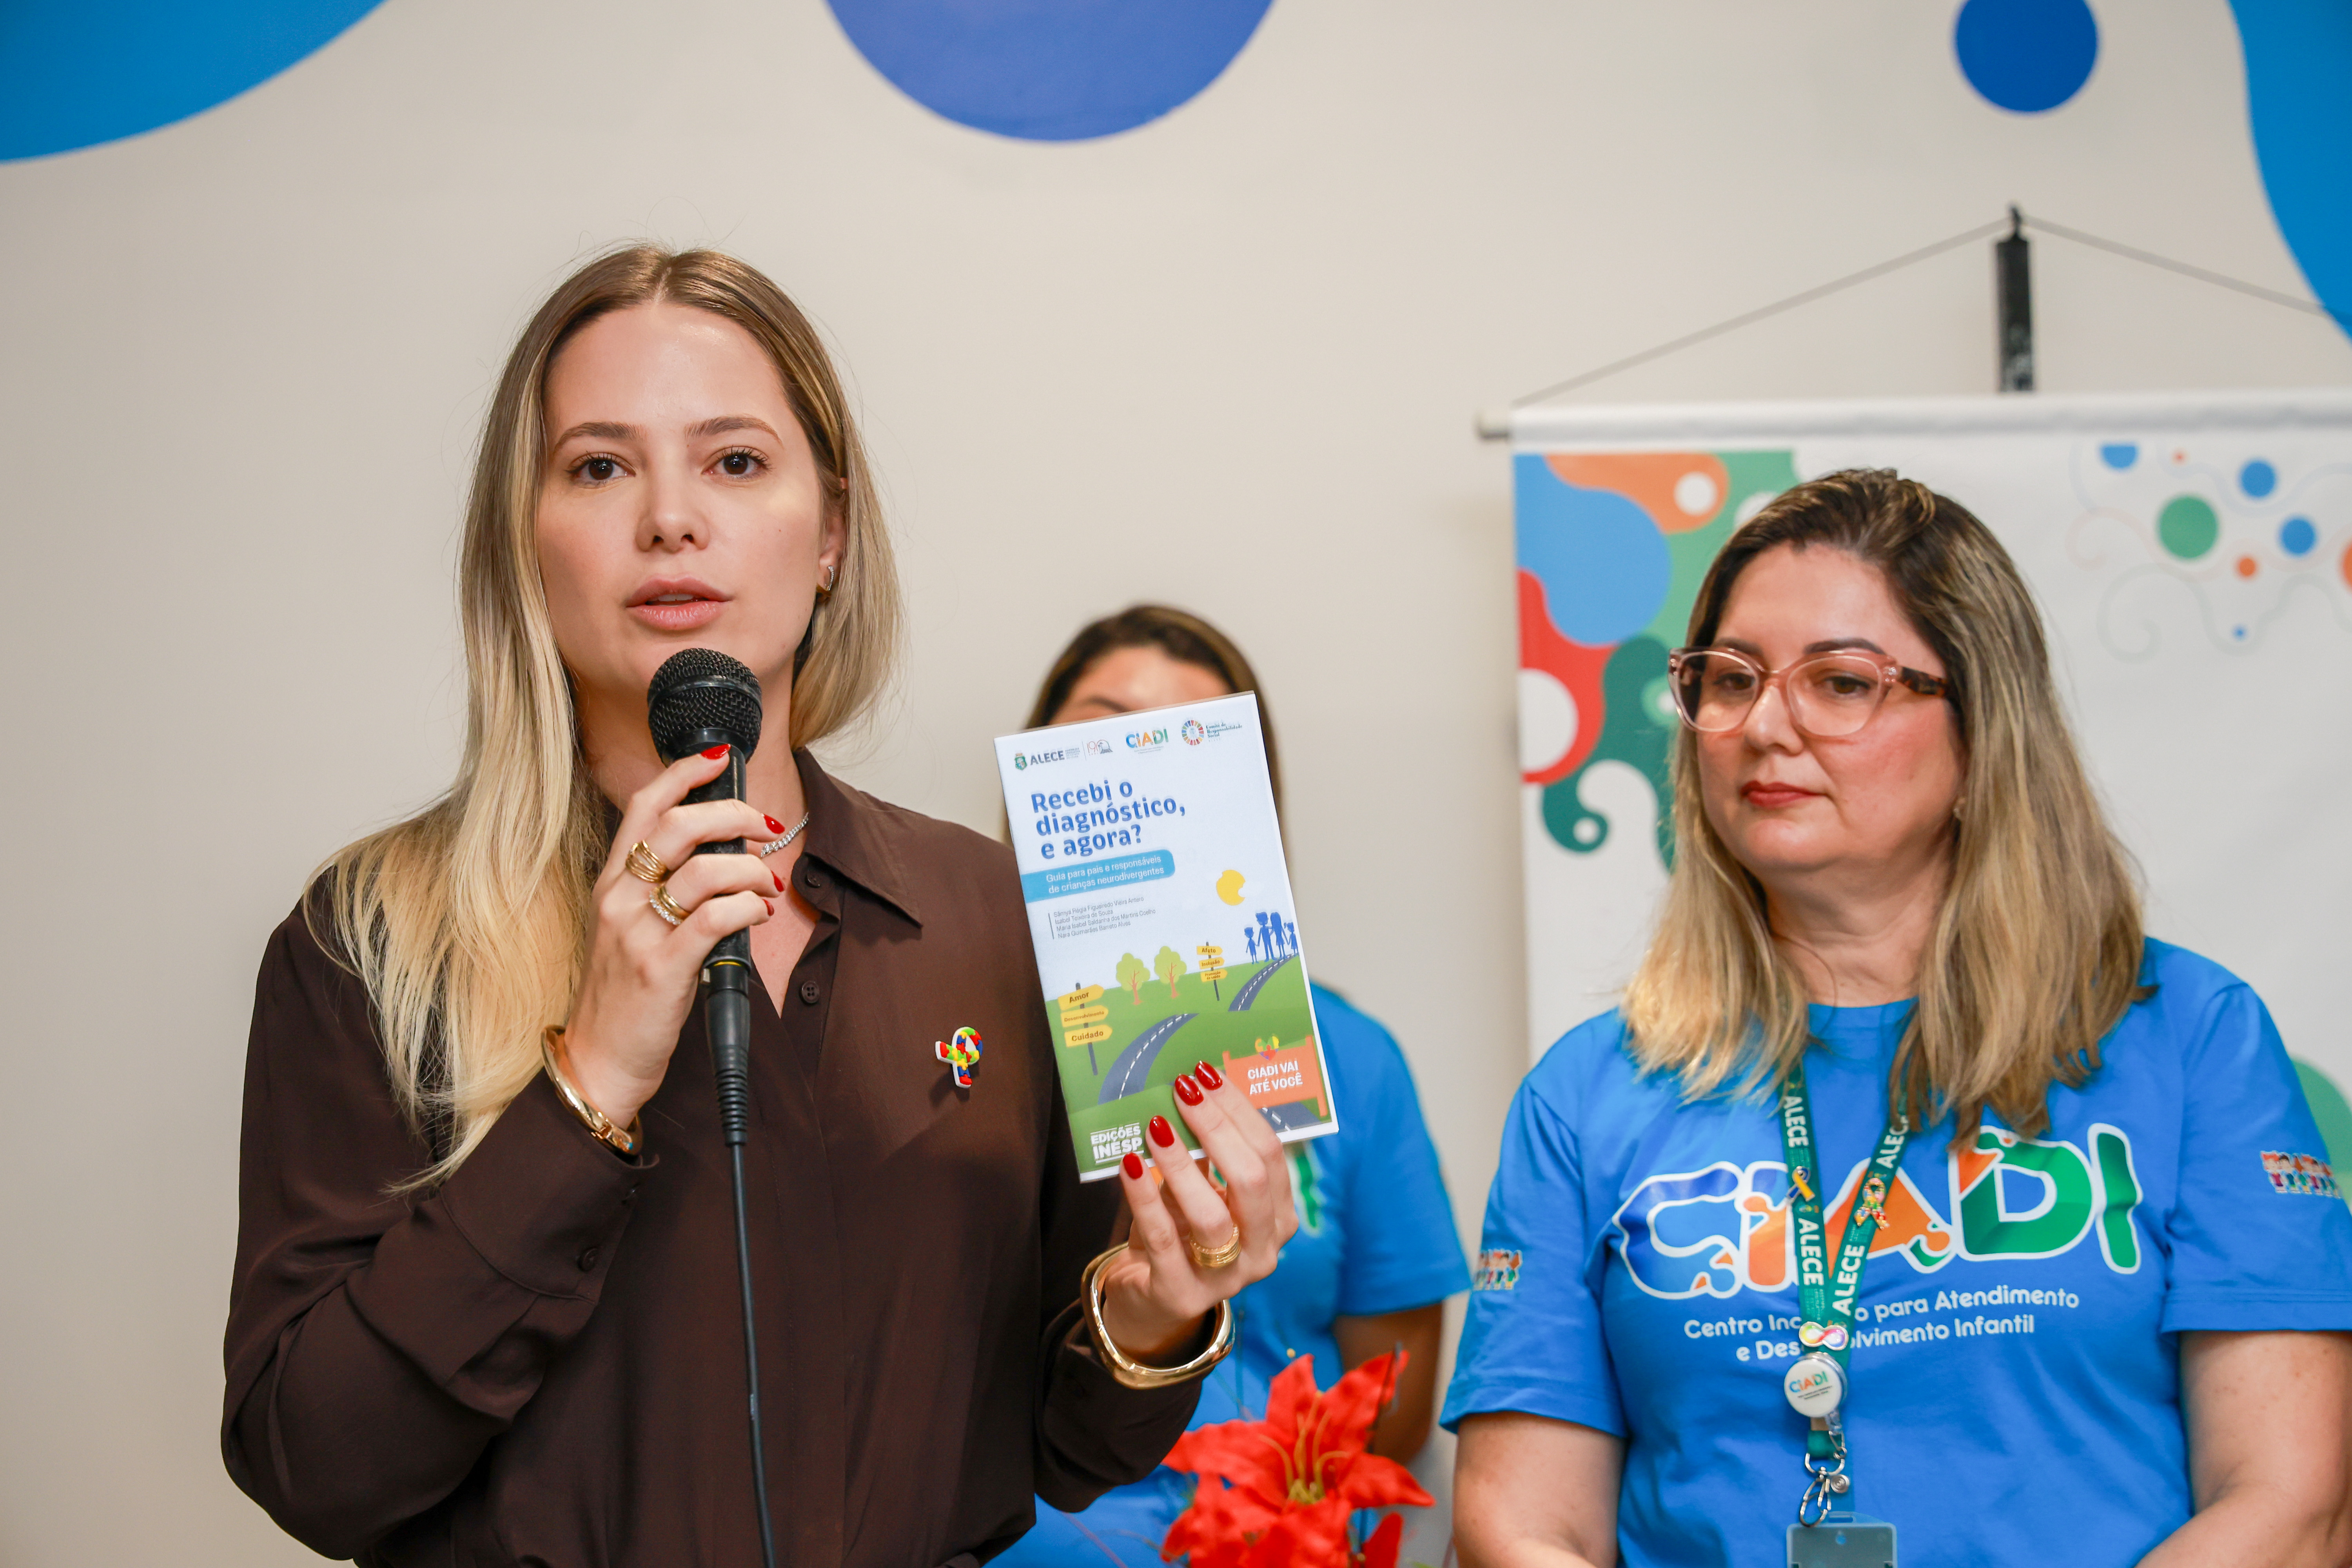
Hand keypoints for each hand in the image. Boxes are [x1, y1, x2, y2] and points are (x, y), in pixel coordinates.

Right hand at [561, 746, 777, 1126]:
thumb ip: (659, 886)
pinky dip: (749, 908)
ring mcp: (638, 933)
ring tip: (767, 887)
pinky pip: (717, 918)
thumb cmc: (624, 993)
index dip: (682, 772)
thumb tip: (718, 849)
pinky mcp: (663, 969)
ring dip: (750, 869)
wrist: (600, 1060)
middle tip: (763, 825)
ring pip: (704, 869)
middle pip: (678, 826)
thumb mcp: (629, 928)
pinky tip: (759, 916)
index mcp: (611, 884)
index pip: (643, 806)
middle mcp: (619, 900)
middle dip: (732, 814)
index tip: (719, 758)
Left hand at [1098, 1061, 1298, 1360]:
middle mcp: (1263, 1250)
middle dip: (1216, 1127)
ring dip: (1181, 1164)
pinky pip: (1164, 1240)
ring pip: (1212, 1216)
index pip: (1270, 1154)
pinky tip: (1129, 1165)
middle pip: (1250, 1180)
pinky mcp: (1182, 1295)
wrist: (1150, 1296)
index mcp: (1278, 1216)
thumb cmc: (1182, 1231)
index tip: (1205, 1074)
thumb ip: (1205, 1153)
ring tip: (1155, 1125)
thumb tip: (1191, 1089)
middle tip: (1182, 1090)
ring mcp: (1226, 1279)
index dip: (1239, 1110)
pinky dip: (1145, 1198)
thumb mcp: (1201, 1190)